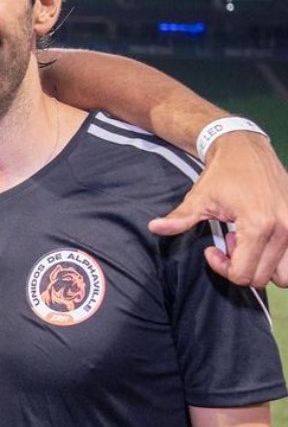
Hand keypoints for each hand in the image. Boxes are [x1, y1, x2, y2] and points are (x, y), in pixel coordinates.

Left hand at [149, 132, 287, 286]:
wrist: (246, 148)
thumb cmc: (222, 174)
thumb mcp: (198, 198)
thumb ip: (179, 219)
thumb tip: (153, 228)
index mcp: (258, 226)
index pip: (243, 274)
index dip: (222, 268)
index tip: (211, 249)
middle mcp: (284, 230)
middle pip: (261, 278)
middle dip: (240, 266)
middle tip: (229, 241)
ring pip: (283, 274)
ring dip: (262, 265)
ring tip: (247, 240)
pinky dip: (276, 257)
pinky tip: (260, 236)